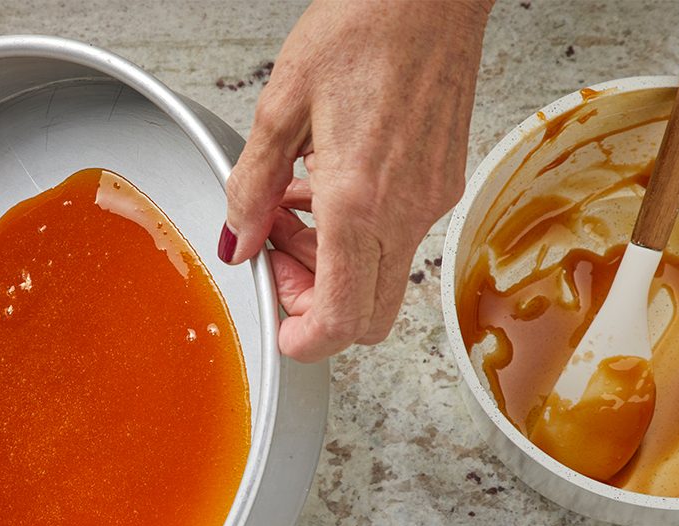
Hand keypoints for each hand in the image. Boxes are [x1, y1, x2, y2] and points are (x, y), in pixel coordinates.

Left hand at [220, 0, 491, 360]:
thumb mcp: (280, 106)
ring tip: (287, 211)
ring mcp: (431, 199)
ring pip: (382, 278)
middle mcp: (407, 210)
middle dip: (315, 307)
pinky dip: (356, 235)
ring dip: (330, 267)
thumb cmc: (365, 27)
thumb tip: (237, 239)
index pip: (343, 318)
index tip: (281, 330)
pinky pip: (398, 238)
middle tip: (275, 259)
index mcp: (361, 201)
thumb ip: (251, 187)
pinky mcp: (441, 181)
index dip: (306, 341)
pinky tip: (323, 188)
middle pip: (369, 315)